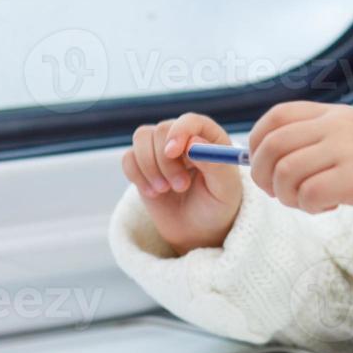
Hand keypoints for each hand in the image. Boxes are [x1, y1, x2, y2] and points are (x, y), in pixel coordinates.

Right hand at [121, 112, 242, 255]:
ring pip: (141, 138)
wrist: (198, 231)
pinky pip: (128, 158)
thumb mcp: (224, 190)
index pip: (190, 120)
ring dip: (149, 167)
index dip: (180, 131)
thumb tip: (193, 142)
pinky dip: (136, 176)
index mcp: (210, 138)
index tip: (173, 152)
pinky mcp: (142, 164)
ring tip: (165, 190)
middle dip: (166, 161)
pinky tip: (153, 193)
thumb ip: (214, 164)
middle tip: (180, 187)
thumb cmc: (217, 208)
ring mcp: (160, 149)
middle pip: (162, 129)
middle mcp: (184, 137)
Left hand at [247, 102, 352, 248]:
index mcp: (337, 113)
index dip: (256, 144)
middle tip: (284, 195)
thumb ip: (328, 140)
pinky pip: (309, 195)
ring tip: (312, 204)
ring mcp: (350, 152)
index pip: (275, 117)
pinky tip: (331, 208)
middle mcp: (339, 127)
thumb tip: (281, 159)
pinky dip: (310, 208)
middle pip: (270, 147)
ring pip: (285, 173)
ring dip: (288, 197)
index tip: (266, 168)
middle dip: (264, 177)